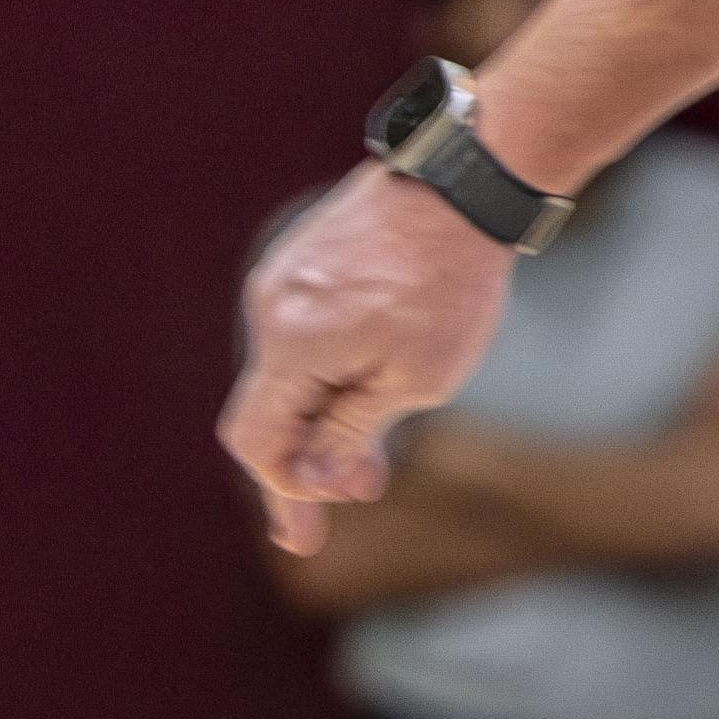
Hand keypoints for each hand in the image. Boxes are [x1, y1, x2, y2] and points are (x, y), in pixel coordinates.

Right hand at [223, 169, 516, 550]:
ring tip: (381, 433)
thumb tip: (318, 480)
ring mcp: (281, 277)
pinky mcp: (303, 259)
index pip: (257, 441)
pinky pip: (300, 336)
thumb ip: (354, 432)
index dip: (281, 494)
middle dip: (309, 460)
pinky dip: (325, 373)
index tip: (307, 538)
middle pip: (268, 410)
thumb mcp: (415, 381)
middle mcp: (270, 306)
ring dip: (322, 414)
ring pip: (286, 373)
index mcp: (290, 343)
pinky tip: (371, 380)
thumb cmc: (449, 284)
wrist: (462, 180)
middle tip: (365, 486)